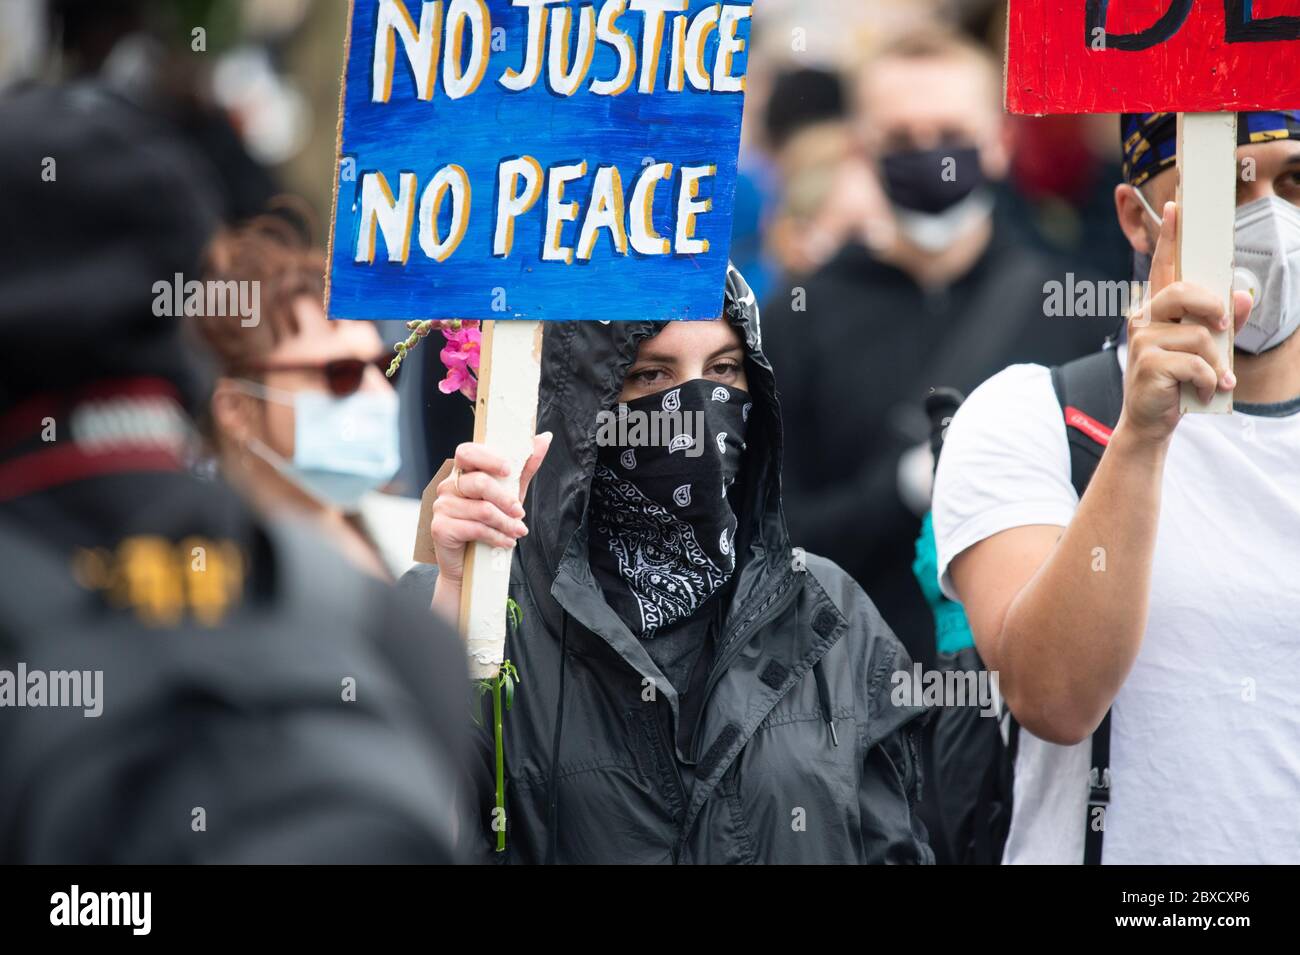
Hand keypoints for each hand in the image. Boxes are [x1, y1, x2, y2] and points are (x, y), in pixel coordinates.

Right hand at [430, 433, 551, 585]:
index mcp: (462, 473)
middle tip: (520, 512)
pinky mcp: (440, 528)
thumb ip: (524, 467)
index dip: (488, 458)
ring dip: (506, 523)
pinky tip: (506, 542)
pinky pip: (475, 528)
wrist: (471, 565)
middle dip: (506, 499)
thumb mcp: (510, 493)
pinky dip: (497, 537)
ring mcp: (441, 507)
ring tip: (518, 532)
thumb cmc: (489, 523)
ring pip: (482, 509)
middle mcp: (448, 487)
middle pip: (479, 483)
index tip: (508, 469)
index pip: (467, 452)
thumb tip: (544, 438)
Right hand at [1121, 201, 1253, 443]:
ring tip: (1214, 379)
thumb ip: (1226, 321)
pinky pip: (1194, 364)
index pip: (1164, 266)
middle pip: (1182, 291)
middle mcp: (1145, 318)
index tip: (1177, 205)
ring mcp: (1143, 341)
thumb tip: (1244, 296)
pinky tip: (1205, 391)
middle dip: (1212, 307)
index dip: (1170, 236)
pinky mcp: (1147, 364)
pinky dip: (1208, 381)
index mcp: (1158, 310)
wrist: (1151, 421)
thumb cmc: (1178, 381)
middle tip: (1223, 325)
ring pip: (1198, 334)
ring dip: (1215, 363)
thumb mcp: (1208, 349)